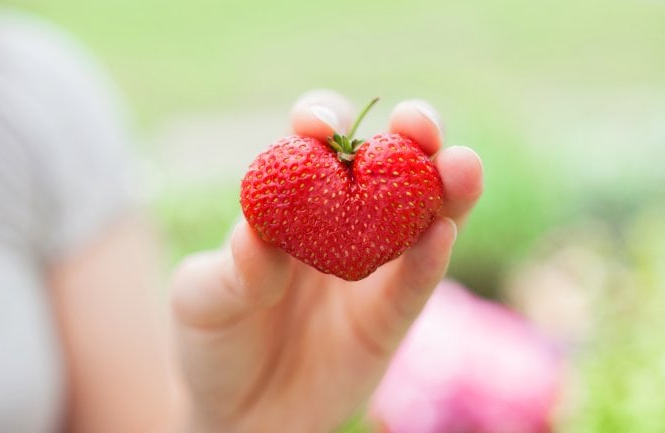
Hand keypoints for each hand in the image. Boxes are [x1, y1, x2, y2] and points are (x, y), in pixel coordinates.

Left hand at [170, 90, 483, 432]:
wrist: (239, 415)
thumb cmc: (214, 341)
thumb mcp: (203, 301)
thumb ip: (231, 270)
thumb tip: (257, 237)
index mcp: (292, 202)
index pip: (316, 146)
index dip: (323, 123)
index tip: (320, 128)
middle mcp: (342, 225)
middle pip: (386, 167)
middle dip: (408, 137)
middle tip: (418, 124)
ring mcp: (373, 270)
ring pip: (421, 219)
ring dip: (446, 188)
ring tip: (461, 166)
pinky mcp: (389, 319)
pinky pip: (413, 287)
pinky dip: (430, 260)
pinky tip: (442, 234)